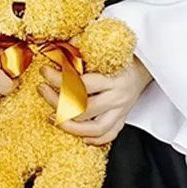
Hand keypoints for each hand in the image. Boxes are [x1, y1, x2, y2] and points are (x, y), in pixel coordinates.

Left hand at [38, 57, 152, 144]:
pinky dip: (92, 139)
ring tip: (53, 117)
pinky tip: (77, 133)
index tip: (45, 72)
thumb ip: (81, 49)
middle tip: (43, 91)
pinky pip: (108, 136)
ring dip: (70, 126)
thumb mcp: (103, 51)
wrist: (143, 70)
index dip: (59, 80)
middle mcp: (117, 97)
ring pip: (95, 128)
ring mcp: (120, 112)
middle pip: (84, 109)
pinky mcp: (121, 121)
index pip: (82, 84)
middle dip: (58, 102)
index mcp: (113, 78)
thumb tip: (57, 48)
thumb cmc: (121, 59)